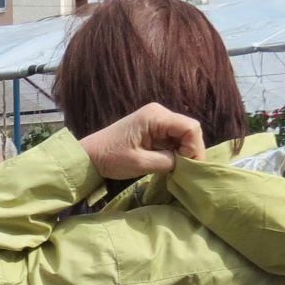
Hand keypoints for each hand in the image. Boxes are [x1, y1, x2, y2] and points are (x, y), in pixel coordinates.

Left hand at [78, 103, 207, 180]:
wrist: (89, 155)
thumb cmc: (110, 158)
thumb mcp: (141, 163)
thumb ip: (168, 162)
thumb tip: (186, 164)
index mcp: (156, 116)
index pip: (190, 127)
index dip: (195, 148)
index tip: (187, 166)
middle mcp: (159, 113)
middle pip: (189, 130)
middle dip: (191, 151)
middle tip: (184, 170)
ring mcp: (156, 120)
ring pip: (183, 135)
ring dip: (183, 152)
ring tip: (176, 169)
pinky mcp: (153, 128)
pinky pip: (172, 138)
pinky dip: (175, 151)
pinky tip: (169, 164)